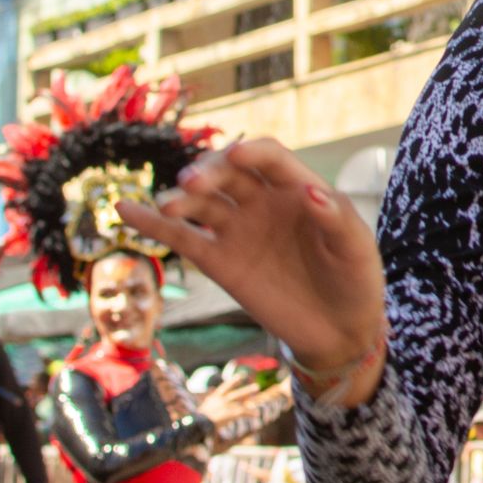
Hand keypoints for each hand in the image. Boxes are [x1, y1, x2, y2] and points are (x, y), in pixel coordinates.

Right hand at [118, 140, 386, 398]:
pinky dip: (152, 224)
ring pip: (201, 203)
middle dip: (209, 174)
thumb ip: (337, 220)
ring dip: (181, 199)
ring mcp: (238, 230)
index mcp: (298, 187)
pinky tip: (125, 211)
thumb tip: (312, 193)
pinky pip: (181, 238)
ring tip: (172, 205)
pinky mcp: (219, 261)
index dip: (251, 153)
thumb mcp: (356, 249)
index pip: (268, 157)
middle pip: (227, 174)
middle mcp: (262, 202)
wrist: (340, 329)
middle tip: (193, 185)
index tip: (235, 156)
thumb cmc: (356, 280)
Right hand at [198, 369, 262, 438]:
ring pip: (242, 402)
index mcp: (213, 399)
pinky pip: (243, 412)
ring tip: (259, 399)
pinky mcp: (230, 413)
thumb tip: (205, 406)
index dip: (233, 382)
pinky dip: (250, 413)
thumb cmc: (196, 421)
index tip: (240, 376)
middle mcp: (221, 400)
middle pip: (236, 394)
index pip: (224, 388)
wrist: (198, 423)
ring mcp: (226, 406)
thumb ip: (206, 407)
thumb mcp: (201, 412)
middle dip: (247, 390)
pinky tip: (257, 414)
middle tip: (257, 386)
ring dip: (251, 400)